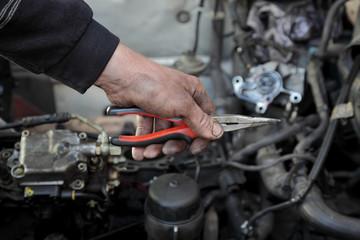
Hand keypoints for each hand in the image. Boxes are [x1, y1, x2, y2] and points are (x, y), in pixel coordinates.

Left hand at [94, 43, 222, 159]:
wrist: (121, 77)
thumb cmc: (151, 81)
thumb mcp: (182, 105)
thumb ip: (200, 121)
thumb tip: (216, 132)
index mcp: (193, 94)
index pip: (205, 119)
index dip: (202, 135)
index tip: (195, 147)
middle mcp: (179, 100)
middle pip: (184, 130)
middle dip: (175, 143)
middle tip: (168, 148)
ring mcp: (162, 106)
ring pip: (165, 132)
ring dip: (157, 145)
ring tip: (149, 150)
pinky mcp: (147, 111)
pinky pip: (149, 130)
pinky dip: (144, 141)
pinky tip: (139, 149)